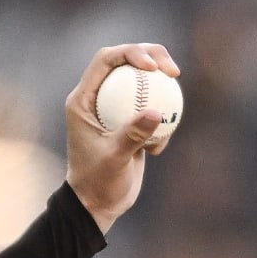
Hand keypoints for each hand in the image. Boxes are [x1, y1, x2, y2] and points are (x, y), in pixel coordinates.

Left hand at [64, 43, 179, 233]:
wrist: (98, 205)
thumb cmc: (98, 183)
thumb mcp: (114, 160)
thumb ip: (132, 135)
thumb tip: (155, 113)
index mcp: (82, 99)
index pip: (106, 59)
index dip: (131, 53)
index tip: (154, 66)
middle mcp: (96, 98)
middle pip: (127, 62)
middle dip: (154, 58)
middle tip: (174, 72)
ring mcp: (114, 109)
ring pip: (143, 82)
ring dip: (162, 92)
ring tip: (172, 112)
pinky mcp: (129, 121)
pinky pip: (152, 107)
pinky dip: (162, 124)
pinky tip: (157, 150)